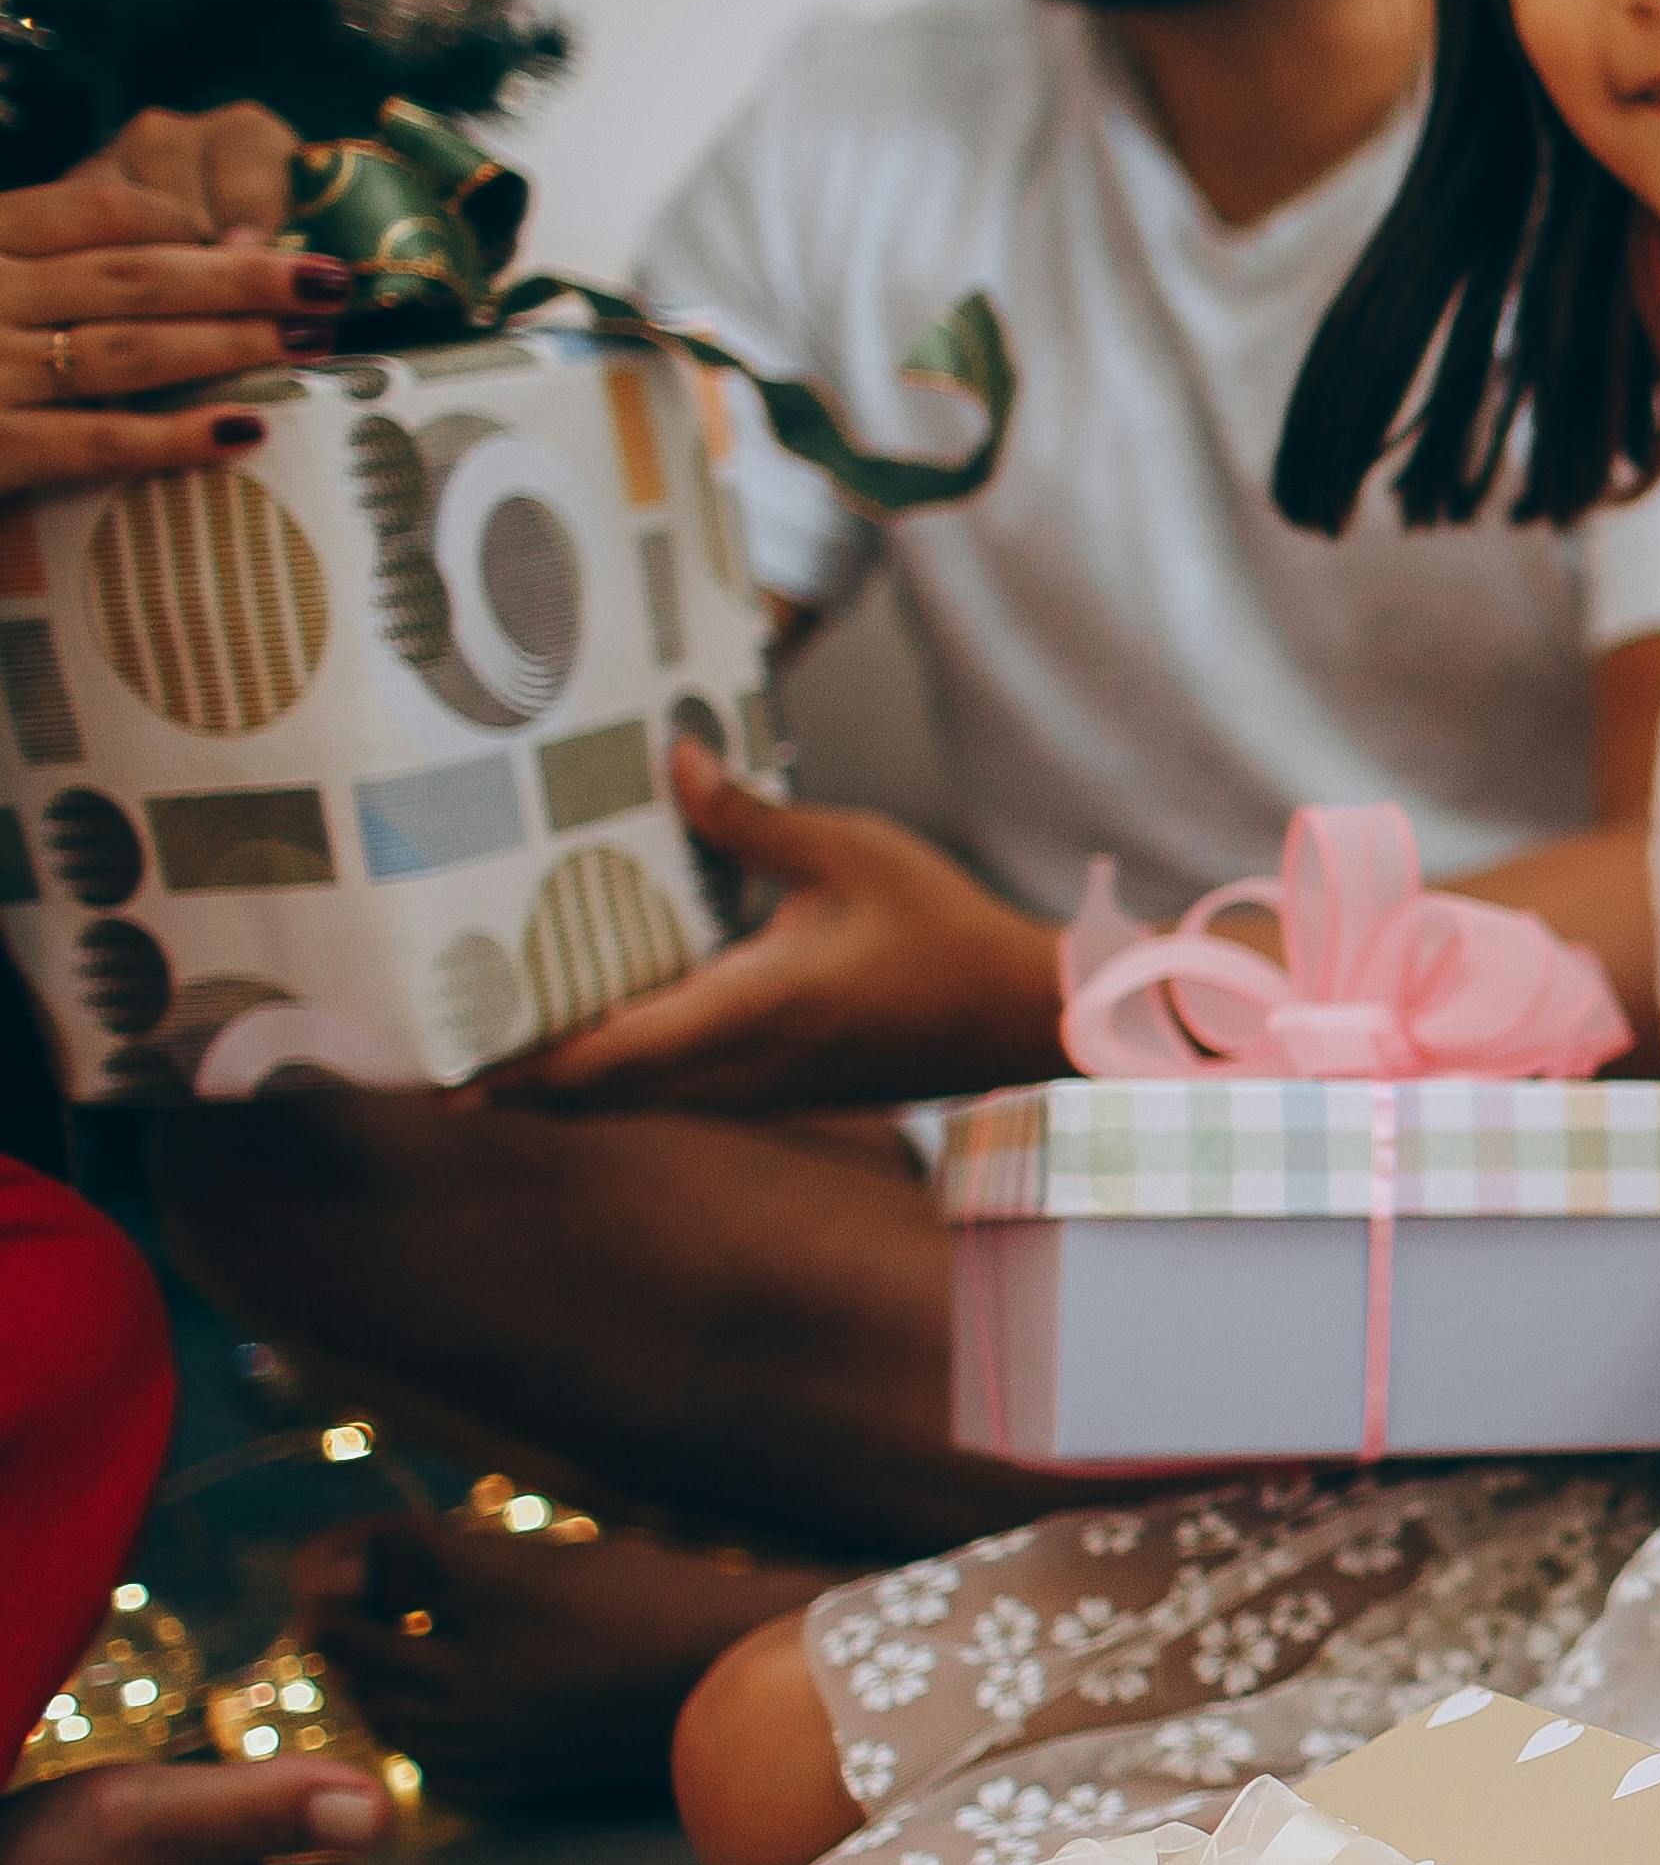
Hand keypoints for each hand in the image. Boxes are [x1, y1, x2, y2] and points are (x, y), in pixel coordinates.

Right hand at [0, 104, 350, 494]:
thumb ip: (41, 260)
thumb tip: (170, 243)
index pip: (93, 211)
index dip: (182, 219)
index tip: (247, 232)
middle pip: (135, 275)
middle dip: (243, 276)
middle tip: (329, 279)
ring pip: (130, 350)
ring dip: (231, 343)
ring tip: (311, 341)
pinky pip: (95, 439)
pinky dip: (173, 435)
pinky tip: (247, 430)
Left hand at [487, 741, 1068, 1111]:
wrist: (1020, 1015)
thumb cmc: (944, 931)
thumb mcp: (852, 850)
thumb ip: (751, 818)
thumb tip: (674, 760)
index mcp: (749, 1009)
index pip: (606, 1056)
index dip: (517, 1067)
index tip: (443, 1067)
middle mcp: (740, 1068)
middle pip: (595, 1097)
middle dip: (512, 1081)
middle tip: (434, 1045)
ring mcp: (757, 1091)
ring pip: (631, 1104)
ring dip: (560, 1082)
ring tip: (490, 1037)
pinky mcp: (775, 1091)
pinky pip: (670, 1095)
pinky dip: (615, 1075)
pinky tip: (592, 1030)